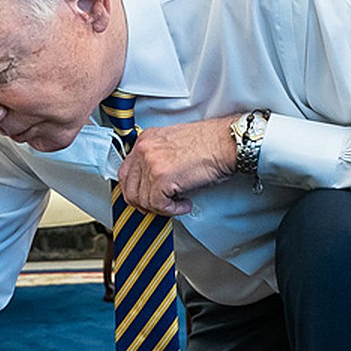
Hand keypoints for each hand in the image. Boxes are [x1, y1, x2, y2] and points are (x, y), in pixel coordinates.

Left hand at [117, 117, 236, 215]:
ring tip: (177, 203)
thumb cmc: (208, 143)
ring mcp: (151, 163)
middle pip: (130, 189)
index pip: (125, 172)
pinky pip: (158, 205)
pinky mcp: (162, 178)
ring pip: (143, 200)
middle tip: (160, 206)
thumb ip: (156, 159)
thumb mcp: (173, 144)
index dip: (134, 190)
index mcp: (145, 140)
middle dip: (144, 203)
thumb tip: (149, 183)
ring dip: (161, 207)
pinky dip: (172, 210)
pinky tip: (184, 204)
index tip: (144, 198)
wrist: (226, 142)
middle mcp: (144, 150)